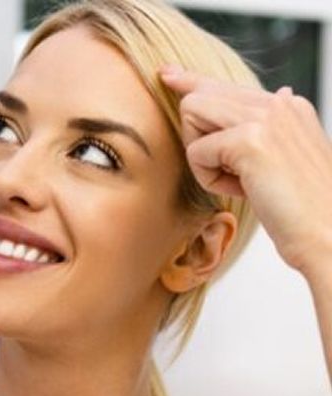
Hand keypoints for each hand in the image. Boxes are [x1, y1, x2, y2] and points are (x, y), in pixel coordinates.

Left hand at [159, 65, 331, 277]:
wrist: (326, 231)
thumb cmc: (304, 208)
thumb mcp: (287, 160)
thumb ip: (271, 131)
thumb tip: (281, 94)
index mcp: (286, 107)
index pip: (224, 85)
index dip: (190, 82)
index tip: (167, 75)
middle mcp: (277, 103)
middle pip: (199, 96)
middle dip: (195, 139)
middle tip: (225, 171)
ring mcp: (265, 117)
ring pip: (193, 113)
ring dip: (201, 156)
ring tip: (235, 180)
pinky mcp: (250, 140)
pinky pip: (196, 152)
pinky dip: (208, 178)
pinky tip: (240, 189)